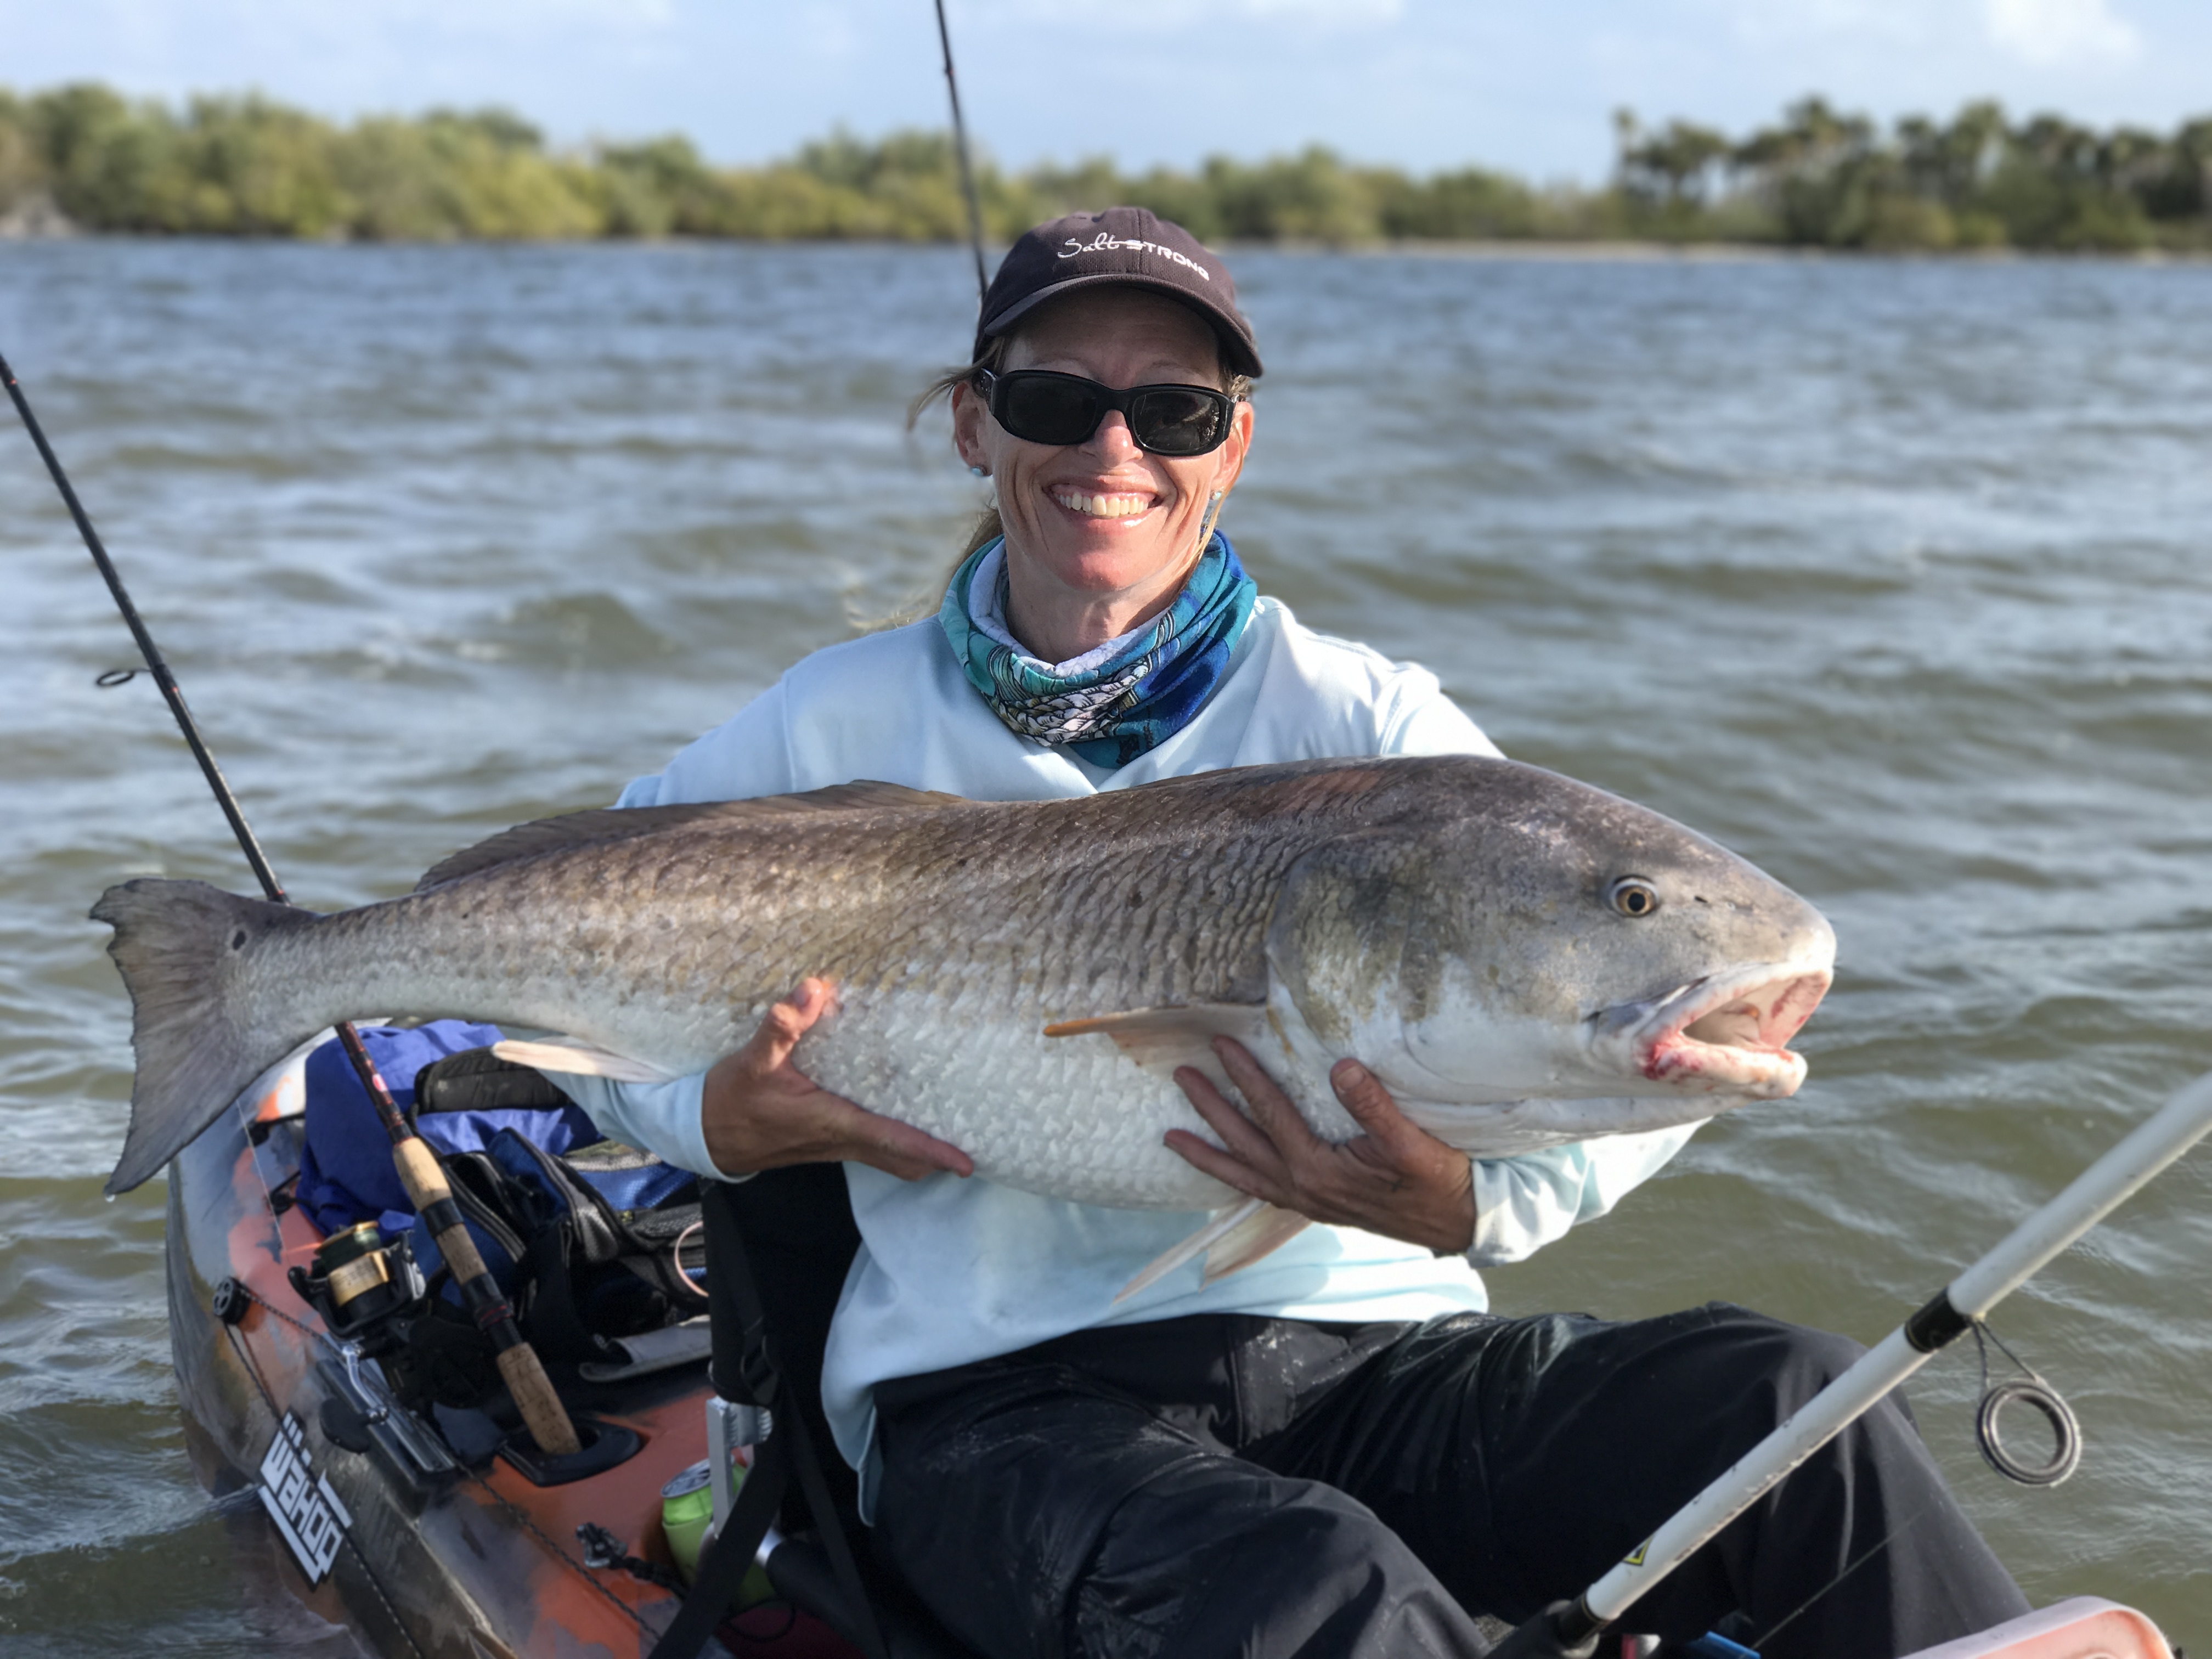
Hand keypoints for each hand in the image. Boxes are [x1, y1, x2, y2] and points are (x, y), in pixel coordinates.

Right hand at [700, 978, 973, 1182]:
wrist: (700, 1135)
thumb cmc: (728, 1099)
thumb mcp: (752, 1060)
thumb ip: (784, 1025)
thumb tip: (815, 988)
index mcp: (829, 1122)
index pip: (889, 1139)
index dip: (929, 1150)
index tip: (964, 1162)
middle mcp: (836, 1141)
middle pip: (897, 1157)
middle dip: (935, 1158)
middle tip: (974, 1152)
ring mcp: (830, 1147)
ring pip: (884, 1157)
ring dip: (916, 1153)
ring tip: (950, 1141)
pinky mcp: (821, 1143)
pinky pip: (869, 1149)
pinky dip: (893, 1145)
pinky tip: (902, 1126)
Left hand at [1163, 1039, 1475, 1254]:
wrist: (1456, 1223)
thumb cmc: (1436, 1180)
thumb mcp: (1411, 1141)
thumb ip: (1373, 1106)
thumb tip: (1340, 1067)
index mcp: (1319, 1169)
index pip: (1271, 1113)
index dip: (1245, 1076)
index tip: (1222, 1046)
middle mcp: (1303, 1188)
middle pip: (1243, 1143)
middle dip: (1209, 1109)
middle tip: (1182, 1075)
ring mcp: (1306, 1201)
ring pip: (1243, 1175)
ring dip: (1208, 1154)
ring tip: (1172, 1138)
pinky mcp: (1316, 1206)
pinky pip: (1261, 1190)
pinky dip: (1236, 1178)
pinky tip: (1227, 1169)